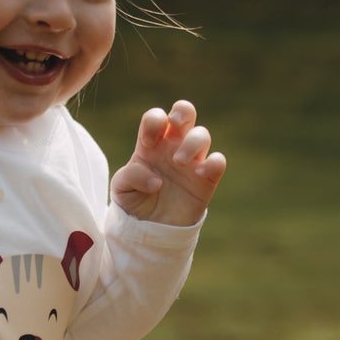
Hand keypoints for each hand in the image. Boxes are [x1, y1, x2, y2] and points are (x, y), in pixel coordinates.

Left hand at [111, 100, 226, 225]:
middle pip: (185, 112)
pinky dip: (214, 162)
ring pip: (202, 134)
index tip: (147, 143)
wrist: (150, 228)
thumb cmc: (135, 201)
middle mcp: (173, 147)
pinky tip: (200, 174)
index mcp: (151, 143)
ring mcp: (192, 162)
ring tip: (179, 162)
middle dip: (182, 112)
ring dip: (192, 143)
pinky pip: (218, 162)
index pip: (156, 117)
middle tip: (175, 124)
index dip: (154, 121)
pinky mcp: (206, 179)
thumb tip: (155, 180)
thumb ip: (130, 176)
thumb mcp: (121, 188)